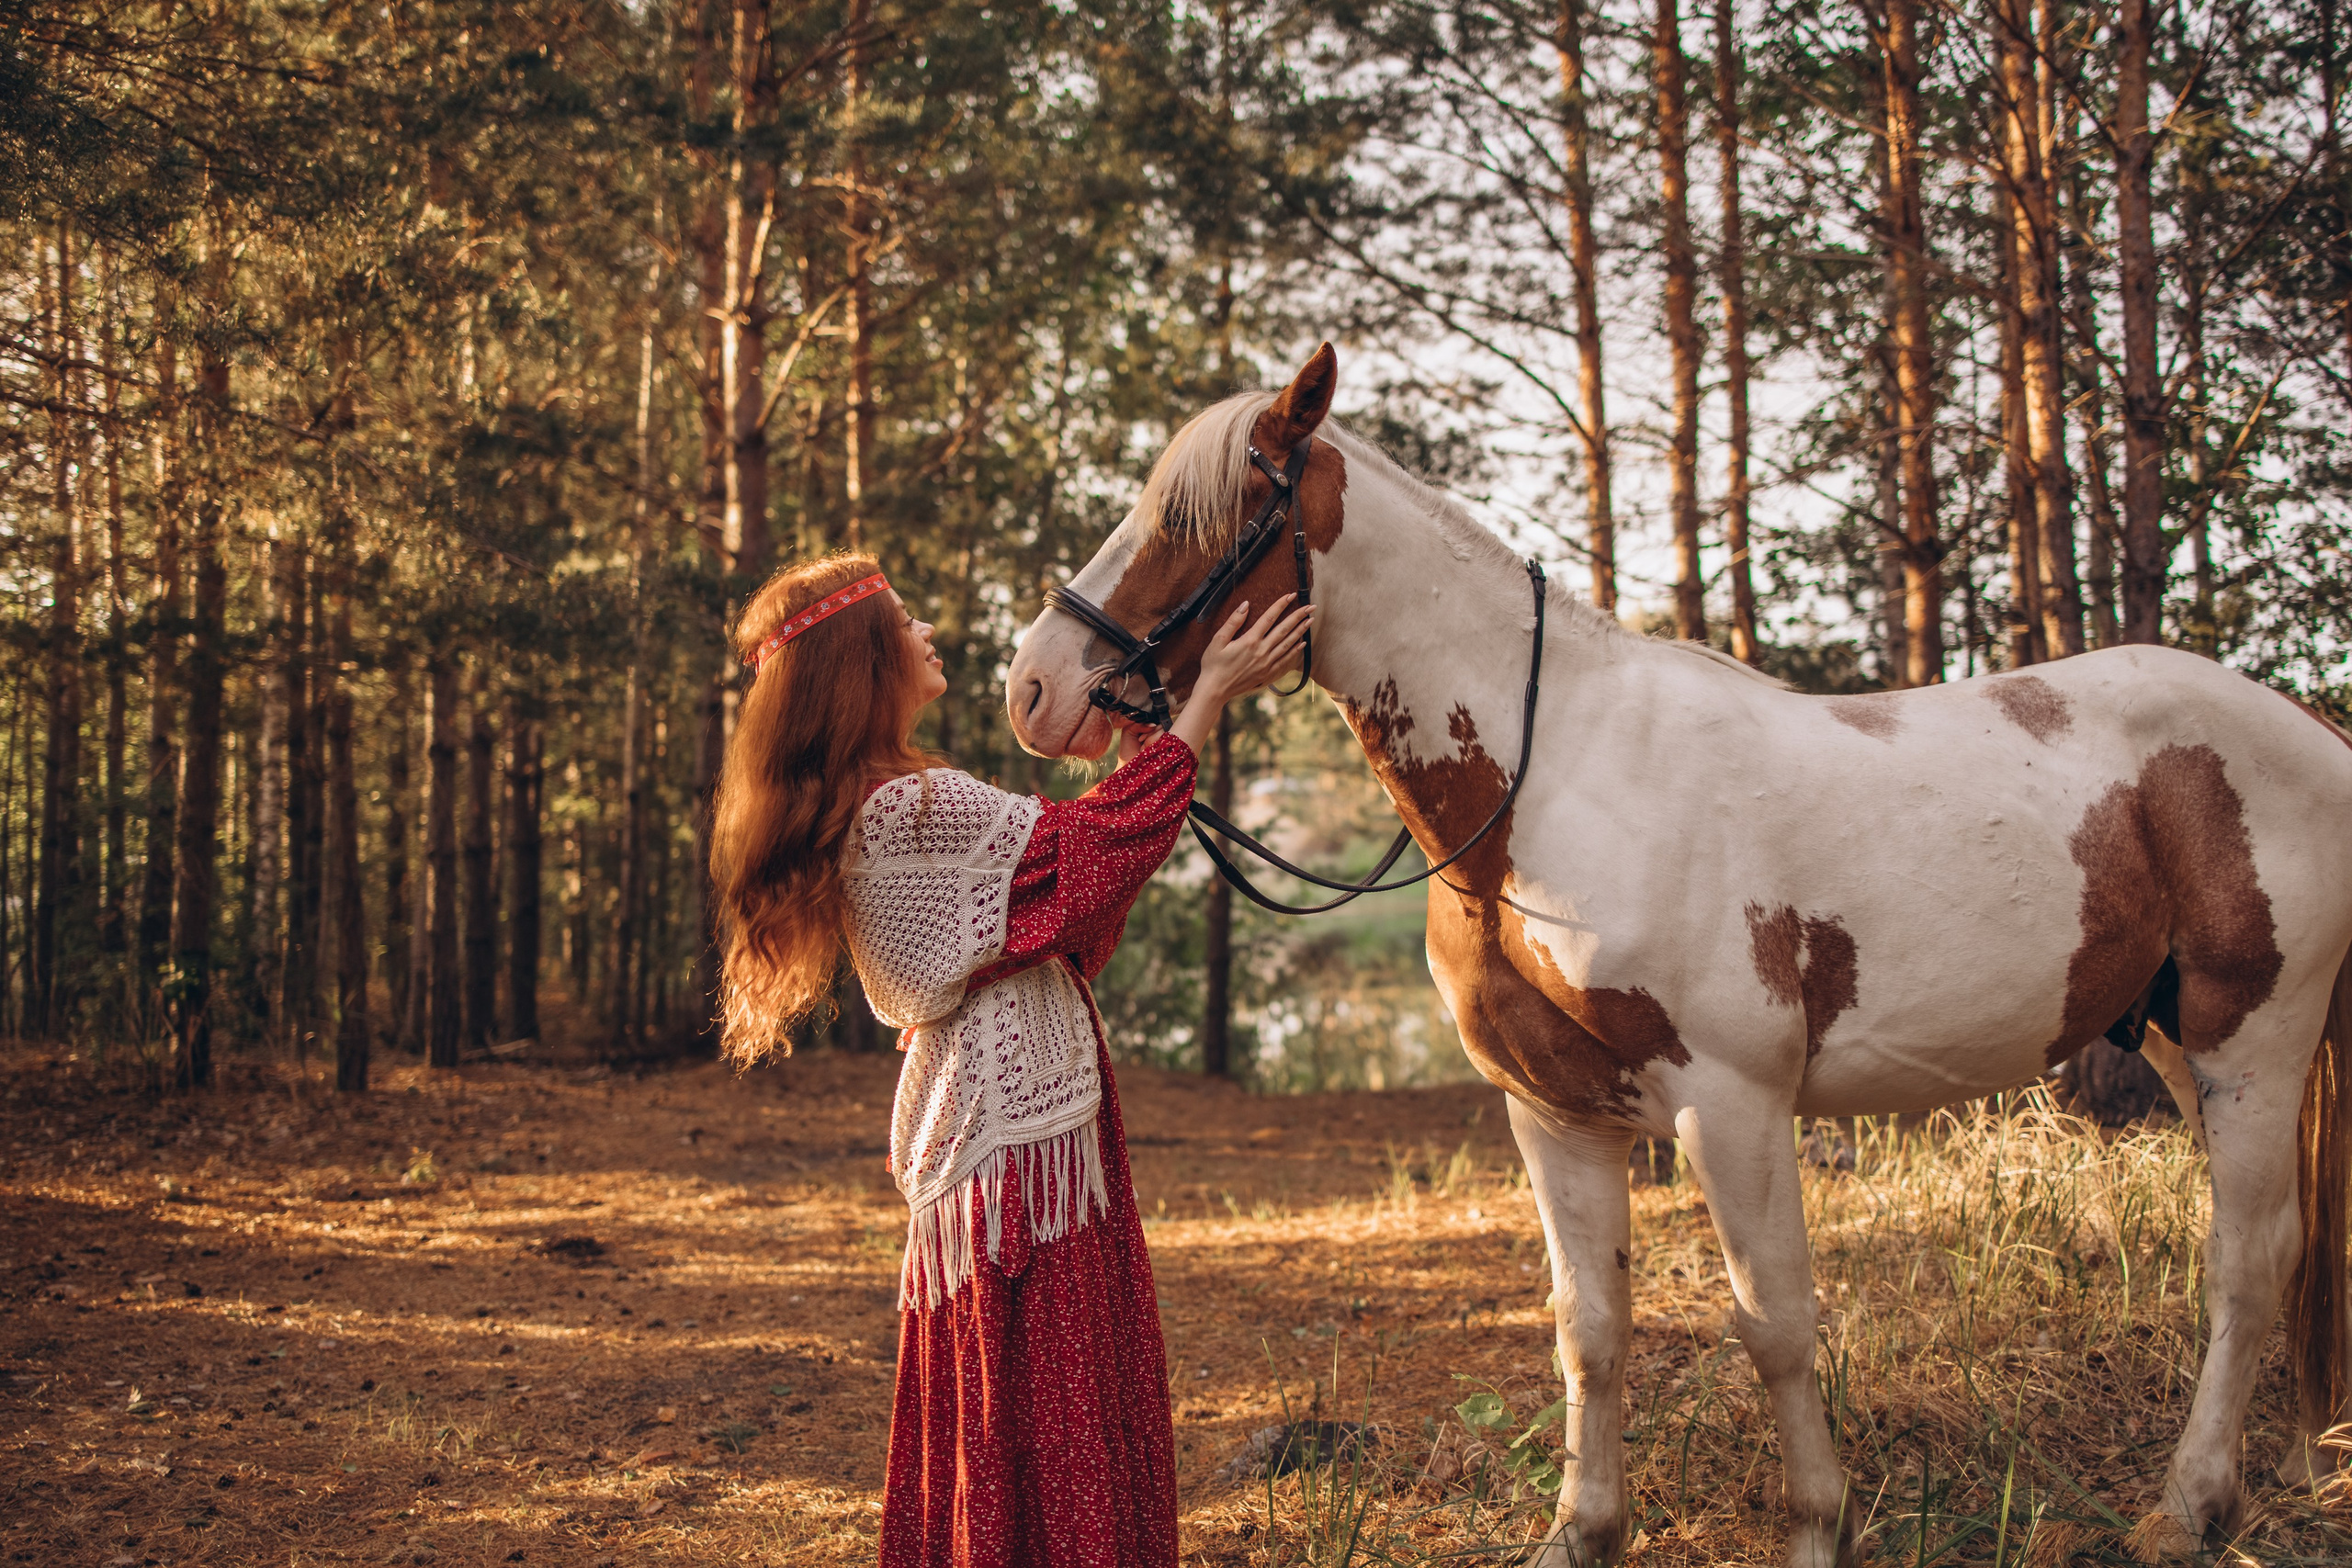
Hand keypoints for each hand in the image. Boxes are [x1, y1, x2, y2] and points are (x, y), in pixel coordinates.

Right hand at [1195, 594, 1315, 704]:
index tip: (1291, 595)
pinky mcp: (1267, 674)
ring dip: (1300, 631)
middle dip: (1298, 616)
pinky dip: (1295, 651)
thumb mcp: (1217, 640)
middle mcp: (1261, 651)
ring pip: (1288, 644)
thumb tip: (1246, 604)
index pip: (1269, 617)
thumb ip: (1233, 621)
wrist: (1215, 690)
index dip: (1281, 605)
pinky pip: (1285, 661)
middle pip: (1284, 629)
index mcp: (1249, 640)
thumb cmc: (1213, 664)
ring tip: (1310, 621)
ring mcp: (1266, 664)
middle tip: (1311, 606)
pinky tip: (1302, 644)